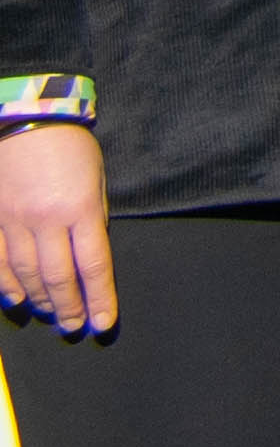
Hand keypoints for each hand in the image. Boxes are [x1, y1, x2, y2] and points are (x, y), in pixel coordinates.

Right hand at [0, 125, 110, 335]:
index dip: (100, 299)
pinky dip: (6, 285)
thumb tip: (91, 251)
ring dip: (40, 300)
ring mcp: (15, 222)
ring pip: (26, 275)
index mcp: (82, 209)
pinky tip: (16, 300)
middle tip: (75, 327)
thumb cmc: (70, 145)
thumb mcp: (97, 177)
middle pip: (59, 277)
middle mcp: (47, 221)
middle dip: (69, 307)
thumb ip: (95, 215)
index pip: (94, 265)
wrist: (27, 119)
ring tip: (51, 316)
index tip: (103, 323)